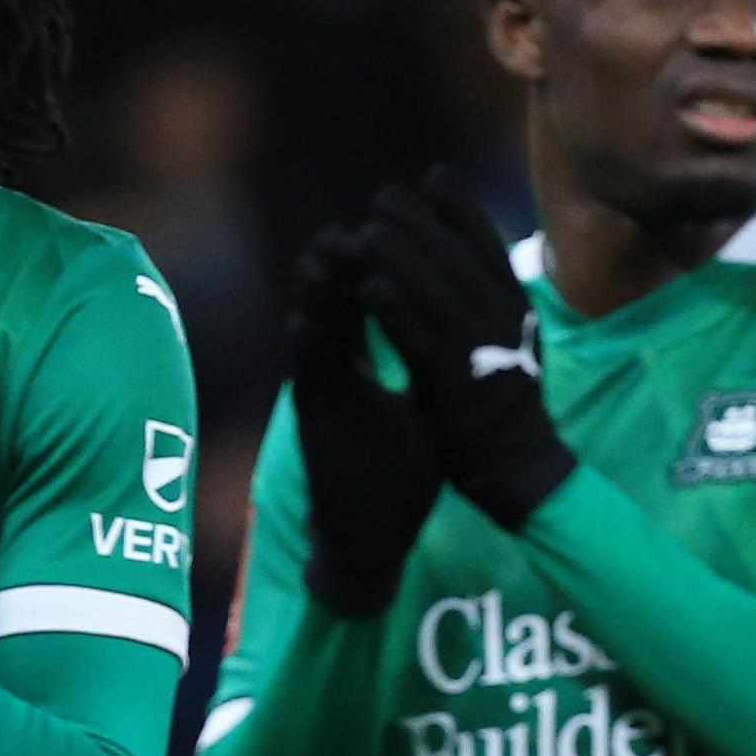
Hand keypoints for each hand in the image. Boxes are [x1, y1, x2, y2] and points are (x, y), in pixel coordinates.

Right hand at [289, 225, 441, 616]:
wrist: (373, 532)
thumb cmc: (401, 469)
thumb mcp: (423, 407)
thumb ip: (425, 363)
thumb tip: (454, 327)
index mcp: (365, 365)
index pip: (370, 304)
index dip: (378, 268)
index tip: (390, 229)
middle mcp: (338, 373)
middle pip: (338, 309)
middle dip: (343, 267)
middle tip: (348, 223)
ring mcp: (323, 396)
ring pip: (315, 335)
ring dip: (314, 297)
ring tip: (316, 255)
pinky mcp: (313, 426)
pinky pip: (306, 383)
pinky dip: (303, 352)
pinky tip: (301, 323)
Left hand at [358, 170, 575, 529]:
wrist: (517, 462)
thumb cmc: (504, 395)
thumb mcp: (510, 334)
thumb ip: (492, 292)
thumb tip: (471, 246)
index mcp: (515, 303)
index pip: (490, 241)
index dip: (461, 206)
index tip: (434, 177)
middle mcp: (500, 318)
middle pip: (455, 256)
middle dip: (419, 221)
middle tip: (383, 197)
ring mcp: (476, 348)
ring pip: (433, 289)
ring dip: (399, 255)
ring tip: (366, 232)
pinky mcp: (449, 380)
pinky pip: (416, 334)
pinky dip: (393, 307)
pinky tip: (367, 286)